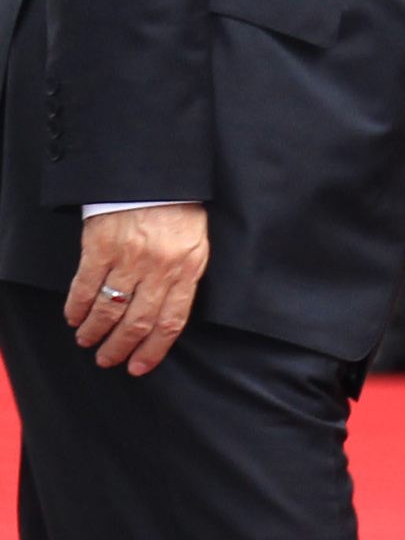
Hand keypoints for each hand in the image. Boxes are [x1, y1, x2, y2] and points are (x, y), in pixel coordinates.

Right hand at [68, 204, 207, 376]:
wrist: (156, 173)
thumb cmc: (178, 210)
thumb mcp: (195, 244)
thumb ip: (184, 278)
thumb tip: (167, 316)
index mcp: (188, 268)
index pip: (171, 321)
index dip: (153, 349)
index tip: (139, 366)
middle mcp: (160, 267)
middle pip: (138, 321)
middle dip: (120, 347)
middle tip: (107, 360)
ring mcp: (129, 258)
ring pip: (109, 309)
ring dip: (95, 331)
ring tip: (87, 341)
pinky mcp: (101, 247)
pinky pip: (85, 287)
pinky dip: (77, 307)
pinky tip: (74, 317)